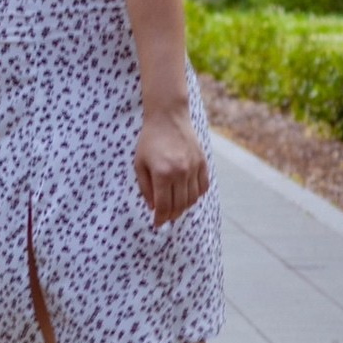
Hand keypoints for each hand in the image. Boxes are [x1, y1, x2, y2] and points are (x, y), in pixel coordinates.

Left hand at [133, 107, 209, 228]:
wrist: (168, 118)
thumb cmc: (149, 141)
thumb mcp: (139, 164)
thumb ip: (145, 187)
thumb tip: (152, 207)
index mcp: (162, 173)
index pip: (164, 206)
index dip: (160, 218)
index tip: (157, 224)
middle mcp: (180, 173)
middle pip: (180, 205)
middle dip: (171, 216)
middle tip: (165, 218)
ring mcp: (194, 168)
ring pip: (192, 198)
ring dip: (183, 207)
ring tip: (174, 208)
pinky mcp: (202, 162)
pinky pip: (203, 187)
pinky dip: (196, 195)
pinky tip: (187, 196)